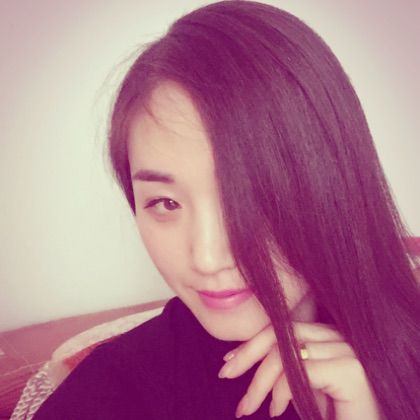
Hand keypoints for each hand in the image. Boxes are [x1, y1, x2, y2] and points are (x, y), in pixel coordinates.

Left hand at [217, 322, 380, 418]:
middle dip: (248, 353)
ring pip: (286, 352)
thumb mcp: (305, 386)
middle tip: (225, 373)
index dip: (254, 342)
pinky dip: (281, 390)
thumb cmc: (338, 414)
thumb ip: (285, 367)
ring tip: (247, 407)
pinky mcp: (350, 370)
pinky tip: (277, 410)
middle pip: (281, 334)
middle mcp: (340, 336)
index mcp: (329, 335)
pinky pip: (300, 371)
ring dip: (260, 382)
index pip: (283, 328)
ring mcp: (347, 351)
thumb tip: (245, 358)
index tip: (230, 359)